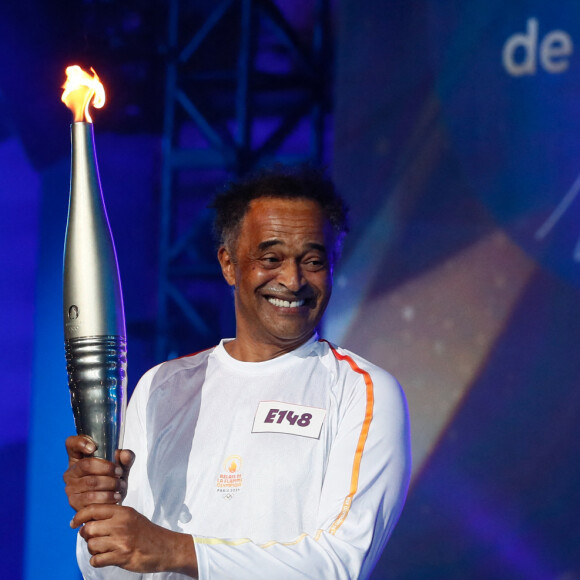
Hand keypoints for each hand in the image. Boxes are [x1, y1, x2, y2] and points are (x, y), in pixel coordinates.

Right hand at [64, 435, 134, 511]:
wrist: (110, 503)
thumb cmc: (113, 479)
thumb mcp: (121, 466)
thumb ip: (126, 457)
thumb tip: (125, 454)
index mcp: (79, 458)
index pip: (71, 444)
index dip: (79, 442)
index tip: (93, 447)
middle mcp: (71, 471)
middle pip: (86, 465)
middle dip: (107, 468)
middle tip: (120, 473)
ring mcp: (71, 487)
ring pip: (91, 482)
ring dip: (110, 484)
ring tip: (120, 486)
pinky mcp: (74, 502)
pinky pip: (91, 498)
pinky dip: (107, 497)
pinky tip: (115, 496)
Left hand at [72, 504, 196, 575]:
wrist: (166, 548)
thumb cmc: (147, 533)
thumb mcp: (132, 517)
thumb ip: (113, 516)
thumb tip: (88, 519)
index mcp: (123, 512)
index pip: (93, 509)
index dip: (79, 516)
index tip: (73, 523)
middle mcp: (121, 524)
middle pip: (89, 528)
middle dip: (87, 536)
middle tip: (93, 538)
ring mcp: (121, 541)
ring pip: (91, 545)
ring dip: (93, 549)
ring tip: (102, 549)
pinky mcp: (121, 557)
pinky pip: (96, 559)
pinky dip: (97, 560)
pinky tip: (105, 558)